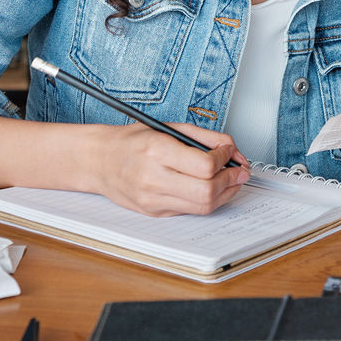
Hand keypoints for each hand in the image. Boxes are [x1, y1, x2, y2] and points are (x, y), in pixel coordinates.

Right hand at [93, 122, 247, 216]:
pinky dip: (207, 200)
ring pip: (202, 206)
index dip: (225, 159)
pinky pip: (190, 211)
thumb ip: (204, 138)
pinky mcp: (154, 213)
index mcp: (157, 152)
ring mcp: (153, 200)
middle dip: (231, 181)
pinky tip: (211, 188)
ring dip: (225, 193)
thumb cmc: (133, 141)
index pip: (205, 166)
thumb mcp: (169, 128)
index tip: (229, 152)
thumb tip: (232, 150)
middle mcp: (153, 179)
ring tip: (230, 180)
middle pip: (207, 191)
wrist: (100, 161)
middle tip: (239, 171)